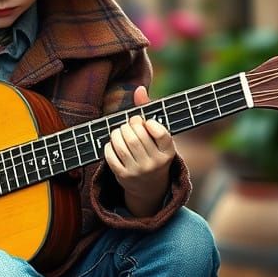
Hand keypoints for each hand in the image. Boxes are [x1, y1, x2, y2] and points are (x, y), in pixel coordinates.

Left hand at [103, 85, 175, 216]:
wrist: (149, 187)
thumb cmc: (153, 152)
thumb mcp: (157, 137)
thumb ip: (148, 111)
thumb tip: (139, 89)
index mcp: (168, 152)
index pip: (161, 133)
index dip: (150, 123)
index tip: (146, 123)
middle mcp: (154, 164)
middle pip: (136, 136)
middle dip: (129, 125)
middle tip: (129, 125)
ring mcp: (138, 171)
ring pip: (122, 145)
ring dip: (117, 133)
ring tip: (119, 132)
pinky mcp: (123, 177)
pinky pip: (111, 155)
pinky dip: (109, 146)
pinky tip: (114, 144)